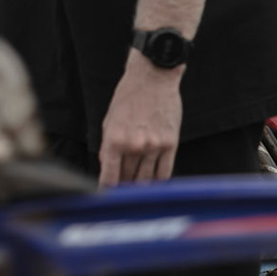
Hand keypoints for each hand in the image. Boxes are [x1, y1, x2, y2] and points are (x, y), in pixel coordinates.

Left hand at [96, 51, 183, 186]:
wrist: (153, 77)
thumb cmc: (129, 96)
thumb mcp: (109, 119)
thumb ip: (108, 146)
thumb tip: (108, 168)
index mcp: (114, 140)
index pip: (109, 176)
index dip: (106, 190)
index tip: (106, 198)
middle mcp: (134, 146)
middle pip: (128, 179)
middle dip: (123, 187)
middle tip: (122, 193)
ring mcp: (154, 146)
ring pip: (146, 180)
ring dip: (140, 186)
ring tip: (137, 189)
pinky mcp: (170, 144)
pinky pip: (164, 172)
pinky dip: (158, 181)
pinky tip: (154, 183)